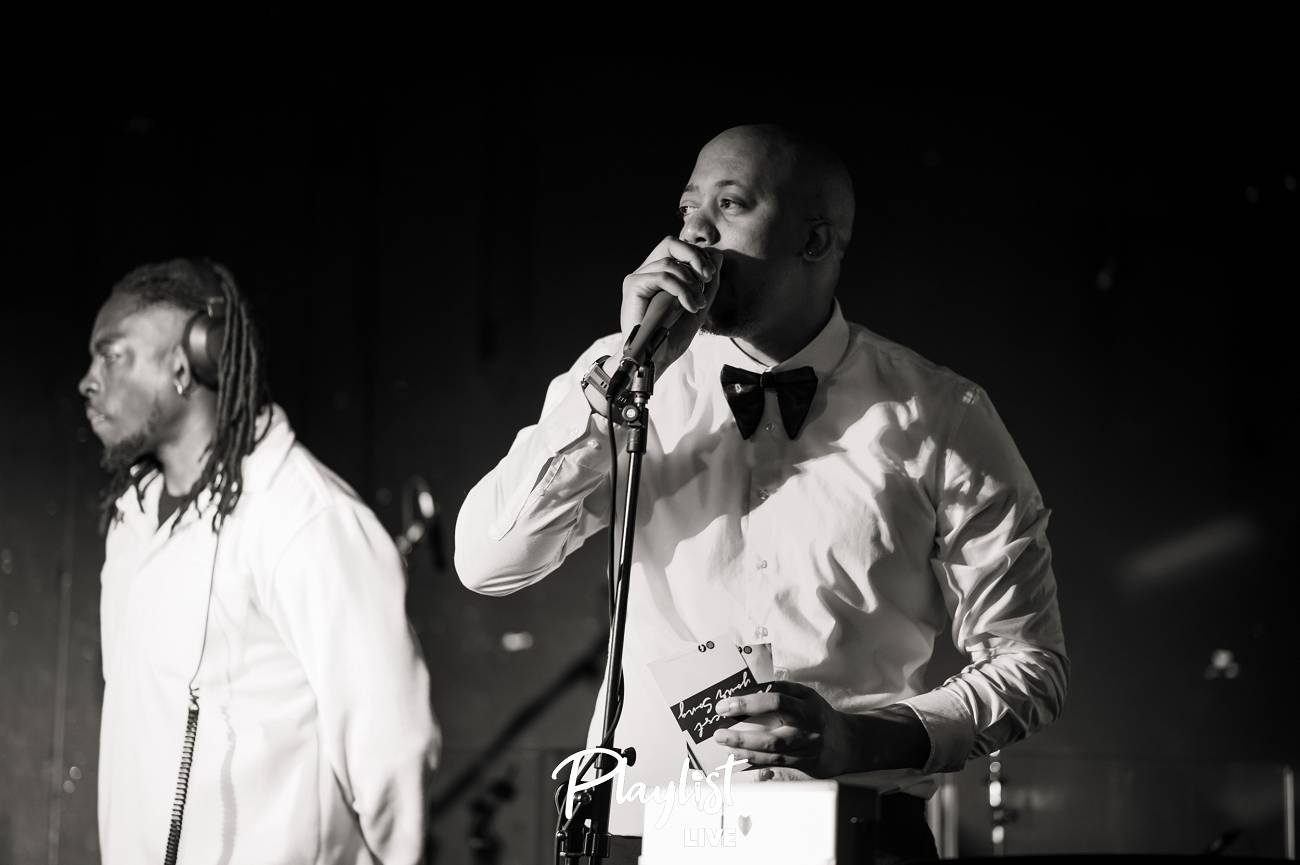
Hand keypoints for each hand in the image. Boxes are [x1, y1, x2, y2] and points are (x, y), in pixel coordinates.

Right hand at [619, 236, 722, 373]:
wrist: (655, 359)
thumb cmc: (672, 336)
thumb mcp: (698, 305)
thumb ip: (708, 283)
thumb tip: (718, 256)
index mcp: (660, 273)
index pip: (679, 249)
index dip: (698, 256)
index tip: (711, 277)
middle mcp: (647, 272)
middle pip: (671, 243)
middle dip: (695, 256)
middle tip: (708, 277)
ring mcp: (638, 278)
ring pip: (670, 264)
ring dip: (690, 283)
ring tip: (698, 304)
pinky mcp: (633, 286)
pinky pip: (662, 277)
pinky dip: (681, 290)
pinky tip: (689, 307)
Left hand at [709, 682, 929, 778]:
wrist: (848, 743)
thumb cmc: (817, 714)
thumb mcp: (805, 696)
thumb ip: (779, 690)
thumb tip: (744, 691)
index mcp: (807, 702)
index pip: (774, 700)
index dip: (747, 702)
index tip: (724, 706)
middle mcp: (808, 724)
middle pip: (772, 733)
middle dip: (741, 733)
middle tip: (718, 731)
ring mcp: (807, 746)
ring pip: (772, 751)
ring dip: (744, 749)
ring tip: (724, 744)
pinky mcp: (804, 763)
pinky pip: (775, 764)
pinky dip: (754, 762)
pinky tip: (737, 759)